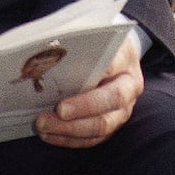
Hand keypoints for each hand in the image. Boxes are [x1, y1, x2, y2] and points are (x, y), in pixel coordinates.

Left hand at [32, 34, 141, 148]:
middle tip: (55, 111)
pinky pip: (93, 139)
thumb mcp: (94, 35)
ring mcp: (123, 109)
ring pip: (102, 126)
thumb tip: (49, 48)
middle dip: (81, 109)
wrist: (117, 56)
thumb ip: (79, 41)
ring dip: (71, 130)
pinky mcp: (112, 125)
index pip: (112, 68)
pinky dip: (70, 139)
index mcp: (127, 60)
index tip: (69, 88)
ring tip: (44, 126)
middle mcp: (130, 87)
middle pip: (111, 101)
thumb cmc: (100, 45)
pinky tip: (50, 135)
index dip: (92, 77)